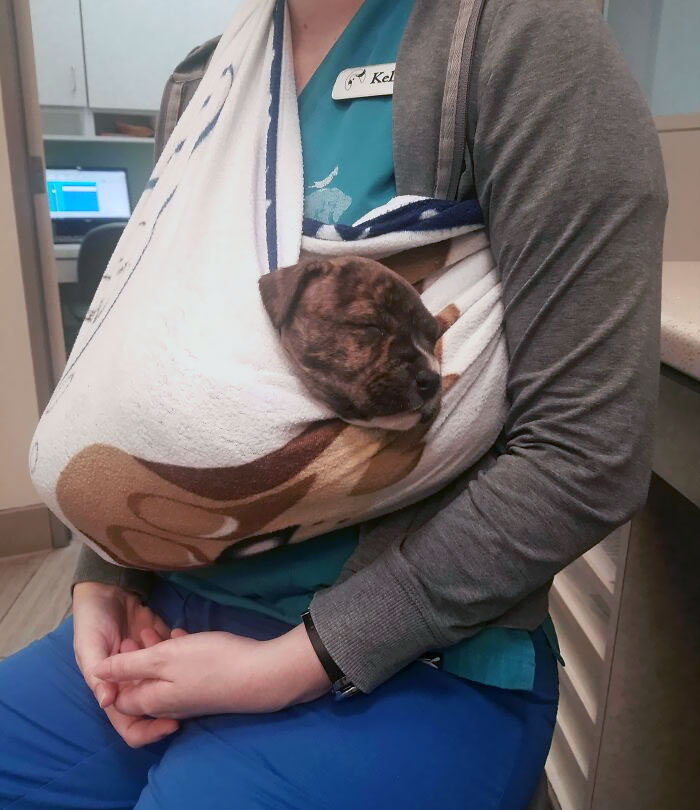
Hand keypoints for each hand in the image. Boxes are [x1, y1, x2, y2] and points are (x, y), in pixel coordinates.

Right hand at [72, 581, 185, 746]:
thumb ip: (97, 673)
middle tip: (170, 668)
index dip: (150, 731)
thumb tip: (107, 703)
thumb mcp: (90, 645)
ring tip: (162, 641)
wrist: (110, 590)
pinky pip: (178, 659)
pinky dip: (180, 649)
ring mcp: (151, 668)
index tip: (174, 722)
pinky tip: (177, 633)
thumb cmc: (93, 620)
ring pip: (170, 683)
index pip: (131, 725)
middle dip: (166, 694)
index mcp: (112, 692)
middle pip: (156, 708)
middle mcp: (134, 685)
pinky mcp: (165, 649)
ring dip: (171, 667)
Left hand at [93, 624, 331, 718]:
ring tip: (154, 629)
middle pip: (141, 685)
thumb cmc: (209, 663)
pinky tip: (181, 635)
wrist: (261, 675)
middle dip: (134, 660)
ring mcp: (190, 698)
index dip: (113, 673)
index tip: (118, 642)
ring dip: (155, 654)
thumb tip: (98, 673)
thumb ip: (129, 665)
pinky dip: (177, 654)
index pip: (119, 697)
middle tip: (135, 632)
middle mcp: (168, 704)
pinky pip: (182, 672)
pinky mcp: (208, 687)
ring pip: (162, 676)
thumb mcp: (163, 658)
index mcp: (152, 700)